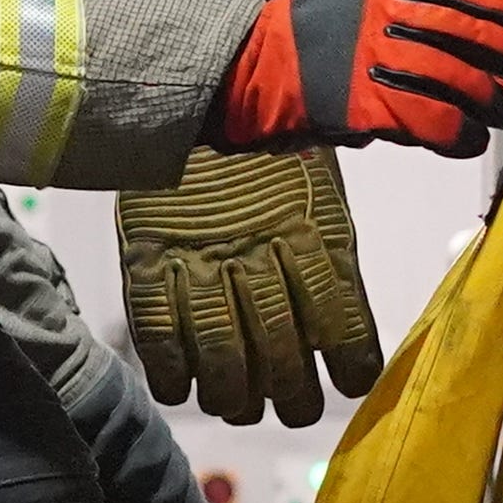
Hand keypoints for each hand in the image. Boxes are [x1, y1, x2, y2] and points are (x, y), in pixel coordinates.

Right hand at [119, 147, 387, 426]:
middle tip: (294, 411)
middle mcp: (259, 251)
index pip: (340, 319)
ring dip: (234, 395)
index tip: (352, 384)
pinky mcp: (149, 255)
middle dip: (292, 395)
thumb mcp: (320, 194)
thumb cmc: (273, 147)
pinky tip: (184, 390)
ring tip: (240, 408)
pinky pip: (159, 329)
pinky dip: (172, 370)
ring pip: (220, 350)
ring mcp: (200, 256)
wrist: (204, 91)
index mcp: (311, 231)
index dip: (351, 363)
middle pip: (280, 348)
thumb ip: (330, 258)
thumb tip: (341, 334)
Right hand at [211, 0, 502, 154]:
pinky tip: (467, 140)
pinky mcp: (366, 101)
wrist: (247, 68)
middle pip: (466, 31)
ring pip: (455, 74)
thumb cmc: (301, 42)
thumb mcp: (354, 8)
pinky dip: (457, 132)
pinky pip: (428, 117)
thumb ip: (399, 18)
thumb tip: (451, 42)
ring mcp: (376, 58)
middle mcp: (386, 17)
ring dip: (488, 97)